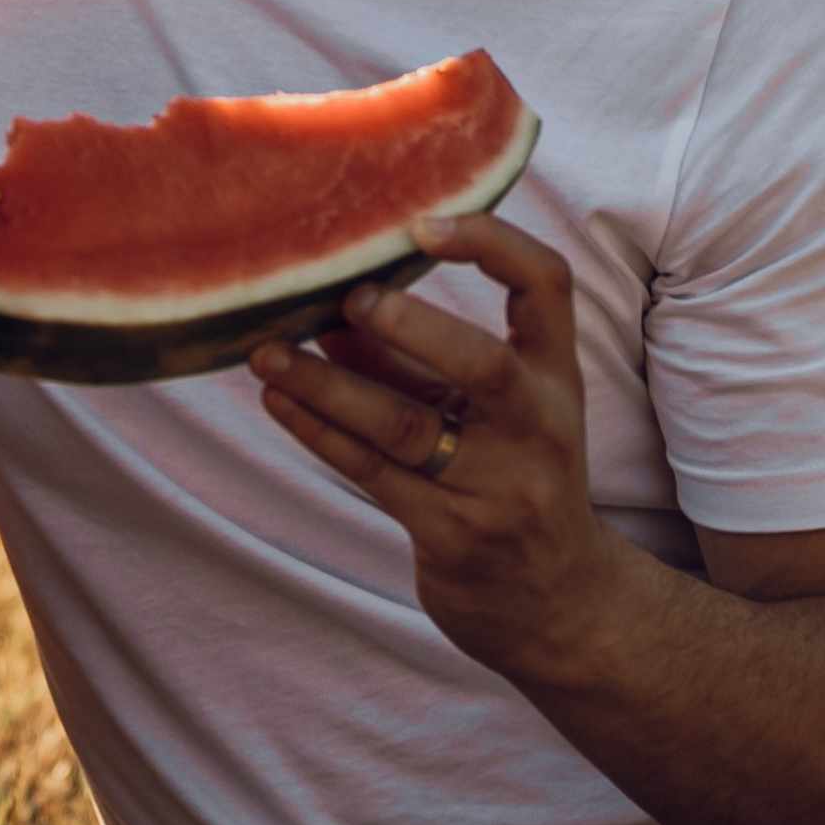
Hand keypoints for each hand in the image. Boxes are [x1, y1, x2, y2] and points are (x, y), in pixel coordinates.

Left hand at [249, 210, 628, 688]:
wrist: (553, 601)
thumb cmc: (510, 479)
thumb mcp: (483, 411)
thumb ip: (415, 359)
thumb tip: (328, 309)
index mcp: (556, 376)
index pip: (547, 287)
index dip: (492, 244)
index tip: (422, 224)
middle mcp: (539, 427)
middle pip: (484, 366)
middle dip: (411, 328)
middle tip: (346, 299)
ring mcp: (499, 486)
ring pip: (406, 426)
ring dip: (327, 386)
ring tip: (268, 353)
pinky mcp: (453, 533)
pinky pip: (374, 473)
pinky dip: (320, 433)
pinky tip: (279, 402)